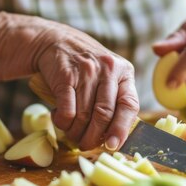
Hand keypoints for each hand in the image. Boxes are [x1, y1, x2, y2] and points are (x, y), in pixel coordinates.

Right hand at [34, 27, 138, 150]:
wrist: (55, 41)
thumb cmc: (85, 67)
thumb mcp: (107, 76)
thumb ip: (115, 100)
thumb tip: (115, 138)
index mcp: (124, 72)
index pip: (129, 105)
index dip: (122, 129)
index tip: (113, 145)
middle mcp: (108, 69)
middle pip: (104, 115)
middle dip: (94, 137)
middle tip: (86, 145)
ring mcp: (86, 71)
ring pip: (84, 116)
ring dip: (76, 132)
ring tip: (72, 135)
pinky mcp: (65, 76)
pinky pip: (67, 110)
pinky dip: (63, 122)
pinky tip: (61, 120)